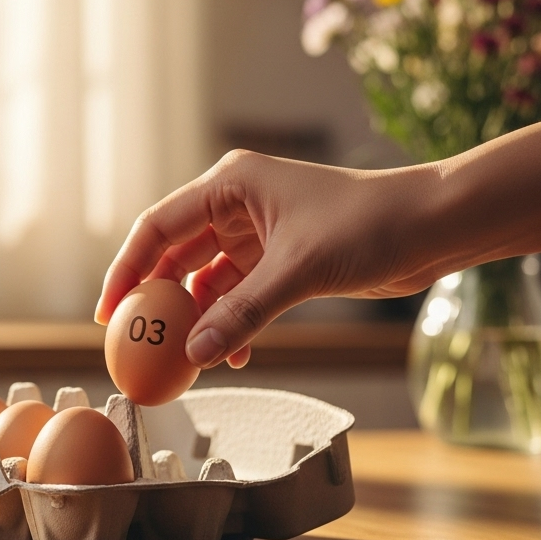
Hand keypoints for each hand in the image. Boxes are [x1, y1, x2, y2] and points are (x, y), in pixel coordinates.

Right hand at [94, 150, 443, 368]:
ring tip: (186, 355)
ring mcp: (255, 232)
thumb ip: (243, 313)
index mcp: (229, 184)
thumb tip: (195, 354)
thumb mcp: (297, 269)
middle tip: (135, 341)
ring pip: (206, 279)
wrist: (431, 226)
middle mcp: (235, 204)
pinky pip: (237, 294)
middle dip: (157, 298)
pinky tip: (233, 353)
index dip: (127, 269)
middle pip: (175, 254)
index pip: (158, 226)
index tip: (109, 312)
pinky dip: (230, 321)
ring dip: (197, 317)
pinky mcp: (277, 258)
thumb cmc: (368, 223)